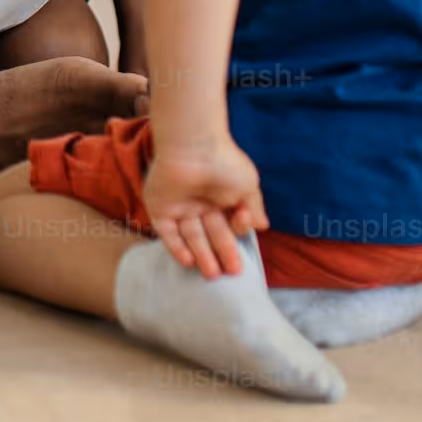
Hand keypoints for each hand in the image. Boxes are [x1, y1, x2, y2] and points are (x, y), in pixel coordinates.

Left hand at [141, 133, 267, 278]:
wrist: (193, 146)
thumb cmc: (224, 162)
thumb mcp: (248, 186)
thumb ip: (253, 208)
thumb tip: (262, 227)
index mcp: (220, 196)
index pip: (227, 226)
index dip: (235, 242)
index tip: (244, 259)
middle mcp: (199, 202)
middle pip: (210, 234)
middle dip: (221, 254)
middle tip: (231, 274)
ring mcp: (178, 205)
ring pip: (190, 236)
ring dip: (201, 255)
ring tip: (214, 275)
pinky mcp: (159, 206)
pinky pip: (167, 231)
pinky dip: (176, 246)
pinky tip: (188, 262)